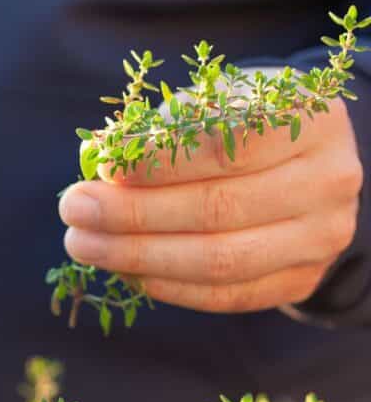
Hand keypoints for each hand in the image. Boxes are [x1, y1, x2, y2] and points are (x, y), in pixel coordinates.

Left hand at [59, 96, 362, 312]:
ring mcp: (320, 239)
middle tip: (73, 210)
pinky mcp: (299, 281)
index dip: (157, 161)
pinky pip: (225, 296)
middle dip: (132, 214)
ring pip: (219, 261)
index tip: (103, 168)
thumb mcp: (213, 104)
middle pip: (217, 209)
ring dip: (138, 257)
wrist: (302, 168)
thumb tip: (99, 158)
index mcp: (310, 118)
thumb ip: (162, 130)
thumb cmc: (244, 126)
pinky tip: (124, 271)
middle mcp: (327, 181)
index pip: (226, 143)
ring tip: (83, 245)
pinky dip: (167, 287)